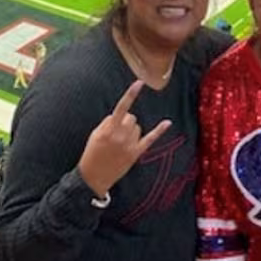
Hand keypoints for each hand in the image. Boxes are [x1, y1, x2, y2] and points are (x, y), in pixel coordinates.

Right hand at [78, 81, 171, 197]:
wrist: (92, 178)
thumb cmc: (92, 154)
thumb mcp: (95, 134)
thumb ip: (108, 122)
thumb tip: (120, 116)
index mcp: (109, 130)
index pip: (122, 107)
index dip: (131, 94)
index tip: (139, 82)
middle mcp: (121, 136)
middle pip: (131, 117)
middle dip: (124, 122)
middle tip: (115, 135)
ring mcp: (129, 145)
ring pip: (137, 127)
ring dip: (131, 131)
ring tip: (119, 144)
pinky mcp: (135, 153)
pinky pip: (150, 139)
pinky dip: (159, 130)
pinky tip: (168, 122)